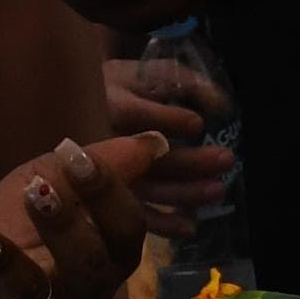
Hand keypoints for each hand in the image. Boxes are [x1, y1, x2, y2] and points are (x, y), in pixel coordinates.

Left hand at [0, 134, 157, 298]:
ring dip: (6, 263)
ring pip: (30, 294)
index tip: (77, 156)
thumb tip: (155, 141)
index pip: (126, 228)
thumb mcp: (60, 186)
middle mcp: (85, 289)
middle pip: (87, 264)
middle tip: (37, 189)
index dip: (105, 192)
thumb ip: (102, 165)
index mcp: (113, 254)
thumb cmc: (32, 226)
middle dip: (65, 226)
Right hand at [103, 56, 236, 239]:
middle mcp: (104, 142)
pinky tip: (190, 225)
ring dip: (183, 193)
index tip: (198, 124)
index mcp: (109, 105)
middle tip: (226, 158)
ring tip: (217, 190)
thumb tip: (222, 104)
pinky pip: (132, 213)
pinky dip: (162, 223)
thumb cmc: (118, 88)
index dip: (170, 121)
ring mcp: (105, 173)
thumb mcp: (145, 73)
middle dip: (189, 160)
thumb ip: (185, 83)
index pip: (137, 114)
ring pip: (144, 187)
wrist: (74, 108)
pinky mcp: (107, 195)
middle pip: (145, 156)